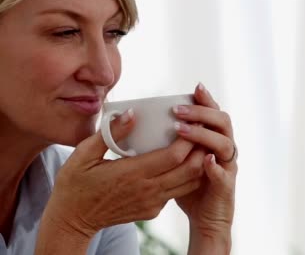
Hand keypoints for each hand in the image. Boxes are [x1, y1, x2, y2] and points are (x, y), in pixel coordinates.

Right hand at [40, 110, 206, 238]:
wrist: (72, 220)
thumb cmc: (75, 183)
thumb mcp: (83, 154)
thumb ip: (110, 133)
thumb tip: (132, 113)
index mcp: (132, 174)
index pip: (174, 155)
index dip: (189, 137)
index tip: (192, 120)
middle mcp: (147, 190)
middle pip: (190, 169)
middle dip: (200, 148)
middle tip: (202, 129)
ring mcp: (152, 203)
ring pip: (190, 183)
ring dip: (198, 163)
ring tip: (199, 143)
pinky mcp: (153, 211)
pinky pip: (178, 192)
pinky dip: (187, 176)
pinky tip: (183, 161)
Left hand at [173, 83, 236, 251]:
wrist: (207, 219)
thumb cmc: (189, 187)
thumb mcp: (178, 161)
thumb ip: (168, 141)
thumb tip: (139, 121)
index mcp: (214, 140)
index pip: (214, 113)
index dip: (207, 100)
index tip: (194, 87)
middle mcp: (224, 149)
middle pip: (223, 122)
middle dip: (203, 113)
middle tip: (178, 110)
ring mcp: (227, 167)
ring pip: (224, 144)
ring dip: (204, 135)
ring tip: (182, 130)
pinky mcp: (226, 186)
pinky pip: (223, 174)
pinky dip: (215, 166)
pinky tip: (205, 160)